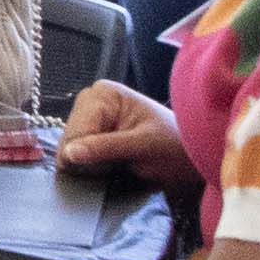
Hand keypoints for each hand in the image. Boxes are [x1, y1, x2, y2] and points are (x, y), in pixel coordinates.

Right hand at [55, 82, 193, 191]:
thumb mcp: (142, 147)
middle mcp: (91, 101)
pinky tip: (111, 165)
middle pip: (69, 140)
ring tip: (118, 163)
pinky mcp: (91, 134)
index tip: (116, 162)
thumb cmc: (174, 146)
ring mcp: (89, 118)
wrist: (190, 155)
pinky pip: (76, 155)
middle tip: (119, 163)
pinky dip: (91, 166)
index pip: (76, 132)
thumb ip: (105, 148)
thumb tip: (69, 153)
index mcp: (103, 93)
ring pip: (70, 150)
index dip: (89, 155)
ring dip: (90, 164)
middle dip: (89, 159)